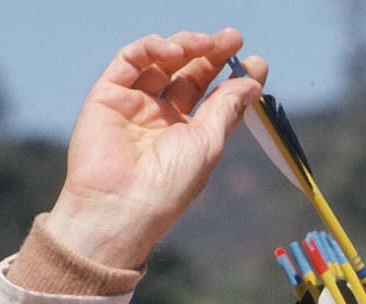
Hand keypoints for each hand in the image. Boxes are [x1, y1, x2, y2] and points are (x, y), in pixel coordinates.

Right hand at [44, 29, 267, 268]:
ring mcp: (135, 104)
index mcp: (189, 133)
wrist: (122, 204)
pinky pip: (130, 61)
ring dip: (185, 46)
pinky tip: (174, 50)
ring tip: (205, 43)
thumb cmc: (170, 183)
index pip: (214, 95)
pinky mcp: (107, 96)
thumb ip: (225, 107)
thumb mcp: (208, 142)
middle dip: (212, 53)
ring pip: (161, 62)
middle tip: (233, 38)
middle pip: (189, 74)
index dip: (234, 76)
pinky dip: (152, 48)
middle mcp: (162, 117)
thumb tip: (252, 81)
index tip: (257, 61)